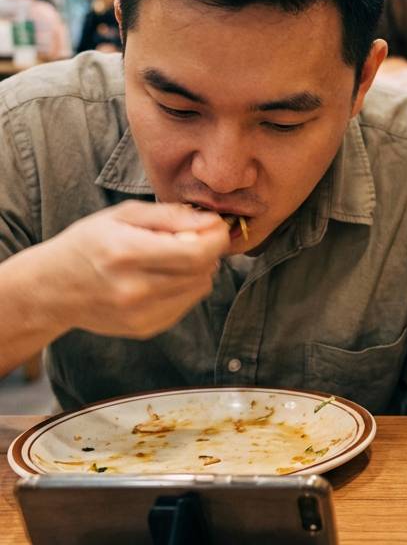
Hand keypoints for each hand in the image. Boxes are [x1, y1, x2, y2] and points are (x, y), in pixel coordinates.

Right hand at [39, 202, 230, 338]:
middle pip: (202, 271)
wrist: (52, 288)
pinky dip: (185, 287)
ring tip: (172, 257)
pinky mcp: (145, 328)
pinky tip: (162, 277)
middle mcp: (134, 289)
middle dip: (209, 250)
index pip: (196, 252)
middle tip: (193, 237)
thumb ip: (170, 216)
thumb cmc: (88, 243)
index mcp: (126, 253)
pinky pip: (186, 304)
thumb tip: (211, 222)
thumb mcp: (123, 215)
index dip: (216, 238)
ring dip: (198, 269)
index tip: (215, 226)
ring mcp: (140, 314)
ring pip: (200, 288)